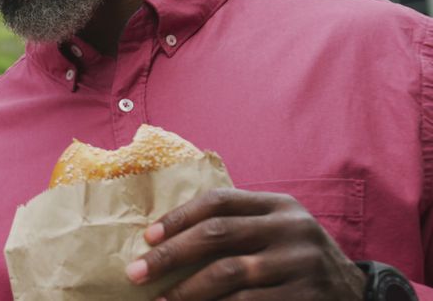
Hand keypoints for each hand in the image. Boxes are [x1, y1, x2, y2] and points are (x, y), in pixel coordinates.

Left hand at [124, 188, 365, 299]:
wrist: (357, 294)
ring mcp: (301, 265)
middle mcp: (292, 229)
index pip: (218, 202)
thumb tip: (163, 238)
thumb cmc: (296, 260)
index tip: (147, 237)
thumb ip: (236, 227)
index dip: (178, 218)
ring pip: (228, 276)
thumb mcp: (276, 231)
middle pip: (217, 235)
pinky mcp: (306, 298)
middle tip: (137, 273)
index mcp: (278, 205)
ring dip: (186, 292)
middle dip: (170, 255)